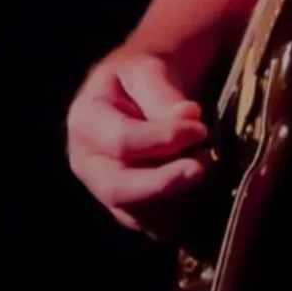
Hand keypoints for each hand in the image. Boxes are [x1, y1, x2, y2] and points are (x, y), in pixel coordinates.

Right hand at [66, 50, 208, 235]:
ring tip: (205, 175)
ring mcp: (103, 186)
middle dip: (161, 183)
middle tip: (201, 169)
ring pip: (133, 212)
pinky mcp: (126, 205)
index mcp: (86, 120)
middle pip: (117, 187)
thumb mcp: (149, 67)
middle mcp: (87, 160)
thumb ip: (163, 95)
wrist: (142, 86)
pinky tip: (198, 197)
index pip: (121, 141)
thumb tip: (187, 117)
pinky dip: (173, 216)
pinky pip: (147, 222)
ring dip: (171, 200)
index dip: (162, 139)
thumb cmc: (143, 72)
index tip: (200, 128)